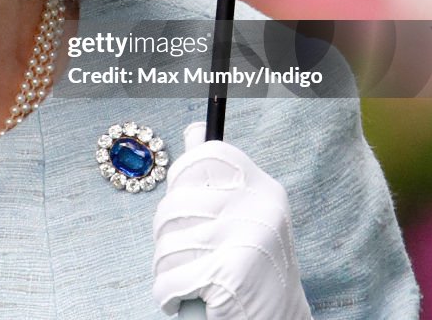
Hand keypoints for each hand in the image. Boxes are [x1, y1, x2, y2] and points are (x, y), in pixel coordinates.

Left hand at [152, 123, 312, 318]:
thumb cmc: (252, 269)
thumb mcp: (245, 215)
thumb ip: (219, 176)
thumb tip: (193, 131)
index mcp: (264, 189)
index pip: (208, 155)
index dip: (183, 174)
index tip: (181, 198)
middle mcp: (259, 208)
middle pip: (175, 204)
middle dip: (168, 235)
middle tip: (188, 253)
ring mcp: (245, 240)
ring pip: (167, 244)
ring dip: (168, 268)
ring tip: (192, 278)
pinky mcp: (228, 276)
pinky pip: (168, 280)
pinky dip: (167, 295)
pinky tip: (185, 299)